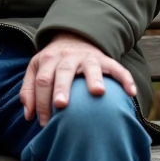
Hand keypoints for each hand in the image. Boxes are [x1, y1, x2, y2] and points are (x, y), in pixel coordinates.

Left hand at [22, 33, 136, 126]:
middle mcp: (67, 56)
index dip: (41, 102)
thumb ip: (29, 91)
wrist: (73, 38)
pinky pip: (117, 67)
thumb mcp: (36, 70)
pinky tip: (130, 92)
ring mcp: (87, 57)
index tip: (44, 122)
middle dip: (62, 88)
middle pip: (63, 72)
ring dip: (93, 78)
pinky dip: (124, 78)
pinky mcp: (105, 59)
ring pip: (91, 66)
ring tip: (98, 92)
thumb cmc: (53, 62)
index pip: (42, 81)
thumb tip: (28, 116)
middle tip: (61, 104)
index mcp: (48, 59)